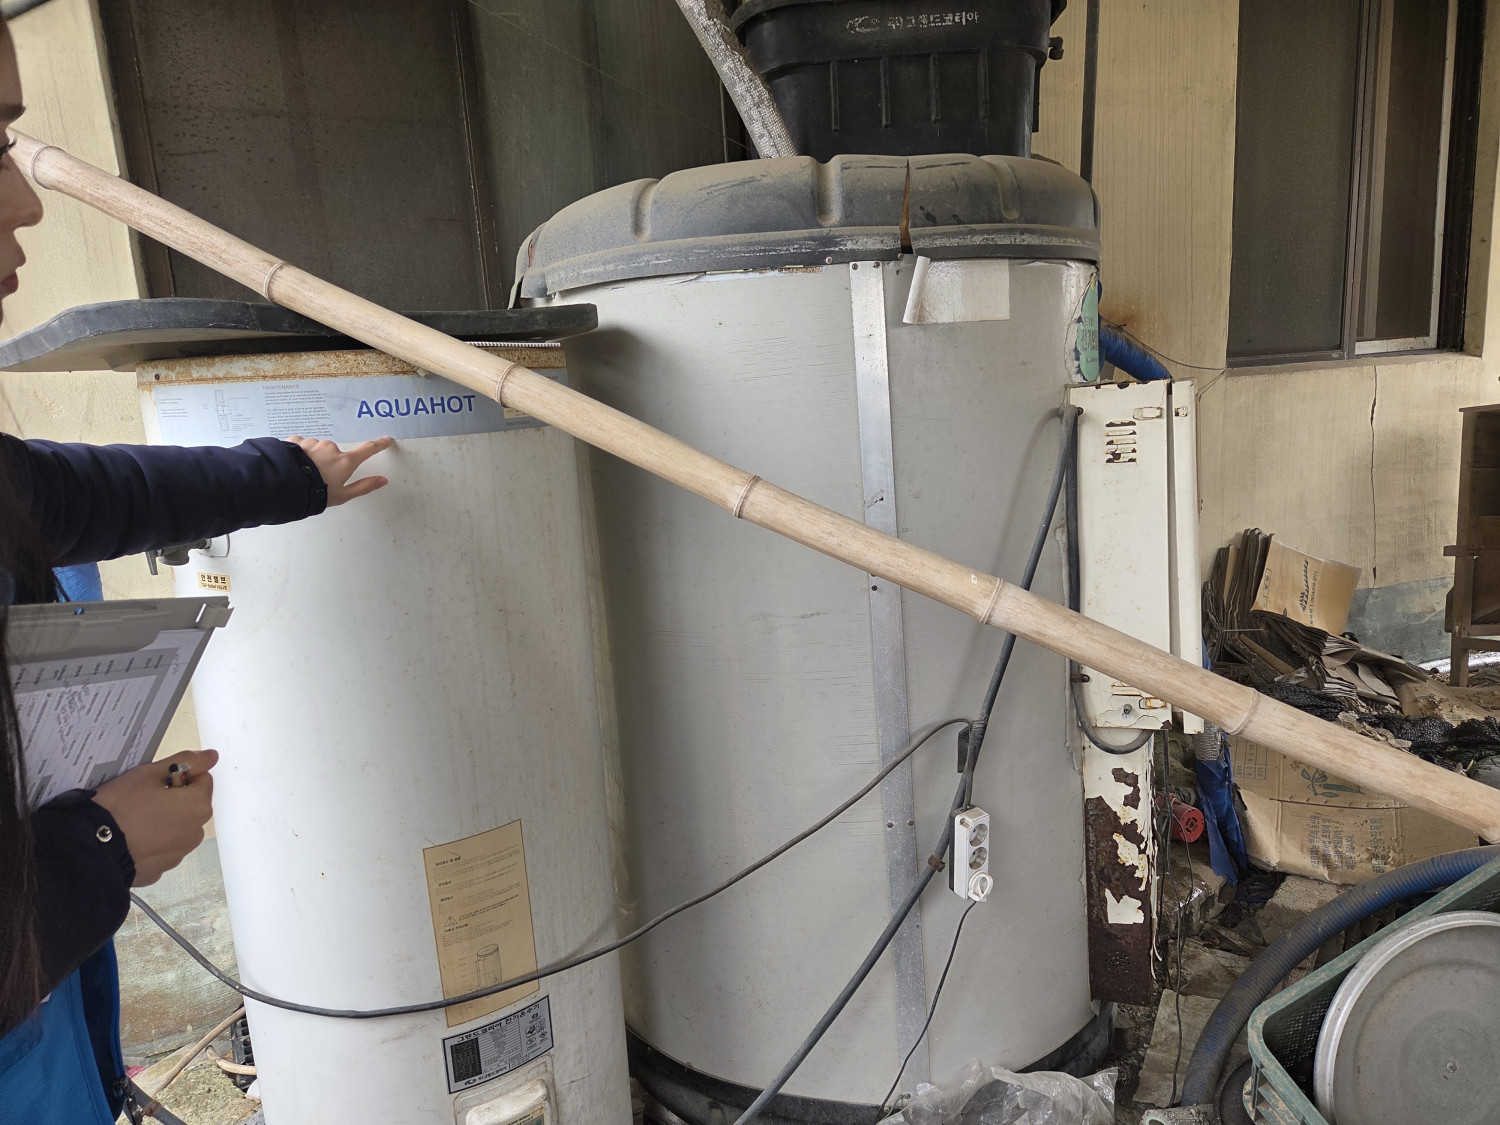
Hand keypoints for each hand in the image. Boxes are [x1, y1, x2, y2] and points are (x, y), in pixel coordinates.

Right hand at [93, 749, 217, 886]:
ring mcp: (178, 854)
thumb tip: (212, 757)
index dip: (179, 775)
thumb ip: (187, 762)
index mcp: (198, 806)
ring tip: (133, 818)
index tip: (156, 781)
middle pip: (191, 804)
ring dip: (163, 820)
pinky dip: (151, 841)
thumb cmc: (119, 808)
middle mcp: (195, 833)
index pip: (202, 779)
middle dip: (173, 798)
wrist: (90, 848)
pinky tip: (131, 837)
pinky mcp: (159, 869)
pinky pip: (160, 848)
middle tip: (142, 798)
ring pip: (176, 827)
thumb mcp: (149, 774)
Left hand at [287, 435, 393, 505]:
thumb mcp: (342, 495)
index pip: (367, 450)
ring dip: (313, 459)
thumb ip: (364, 486)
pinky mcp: (297, 441)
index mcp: (345, 462)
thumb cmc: (315, 493)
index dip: (378, 445)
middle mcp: (331, 449)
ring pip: (317, 449)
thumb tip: (382, 480)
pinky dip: (300, 453)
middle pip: (335, 454)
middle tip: (319, 479)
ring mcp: (313, 443)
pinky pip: (302, 445)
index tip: (386, 440)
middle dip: (329, 463)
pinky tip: (294, 464)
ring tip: (303, 474)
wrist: (283, 484)